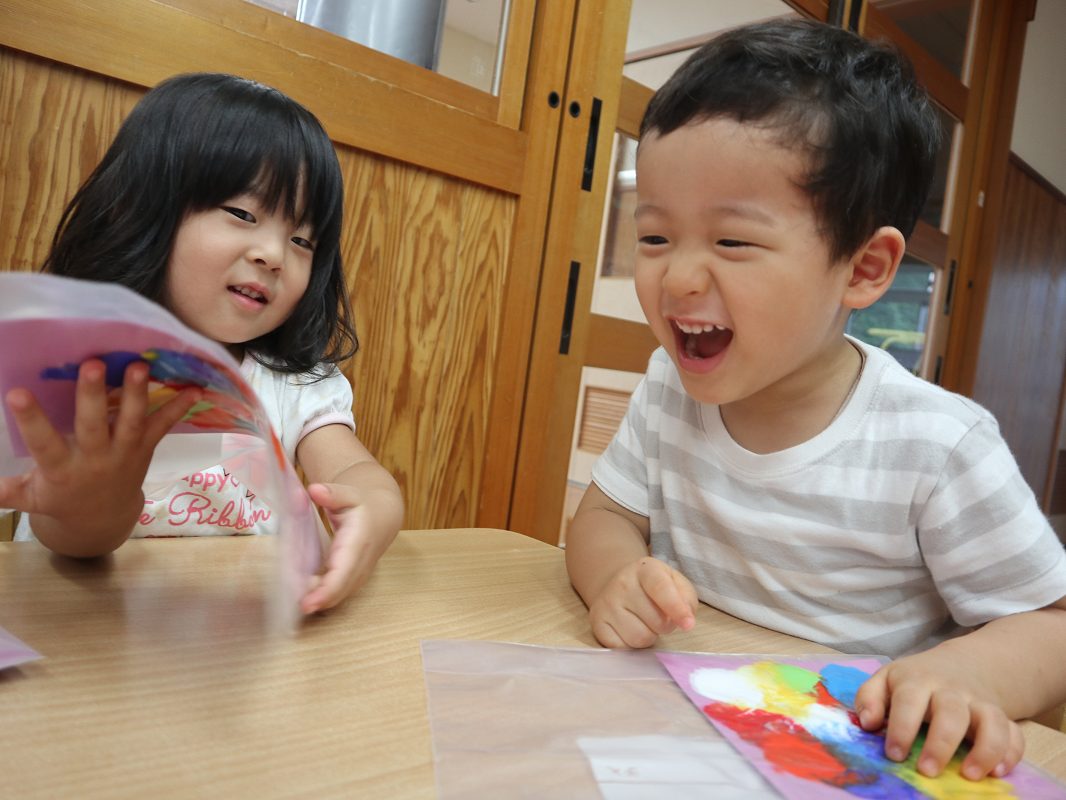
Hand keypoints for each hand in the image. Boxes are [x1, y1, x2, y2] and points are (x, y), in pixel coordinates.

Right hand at [0, 359, 200, 554]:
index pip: (43, 443)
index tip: (16, 392)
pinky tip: (196, 389)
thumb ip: (8, 491)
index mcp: (61, 469)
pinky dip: (179, 409)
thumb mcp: (32, 499)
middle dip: (92, 396)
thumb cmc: (60, 499)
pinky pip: (163, 427)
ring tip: (140, 366)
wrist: (103, 520)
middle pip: (93, 426)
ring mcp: (124, 453)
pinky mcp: (145, 449)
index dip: (30, 420)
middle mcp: (95, 459)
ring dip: (136, 394)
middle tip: (92, 364)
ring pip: (130, 422)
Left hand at [299, 481, 400, 613]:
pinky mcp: (355, 577)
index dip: (326, 590)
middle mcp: (361, 562)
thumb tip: (314, 490)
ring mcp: (360, 572)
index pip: (343, 572)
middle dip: (318, 601)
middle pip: (341, 589)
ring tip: (297, 600)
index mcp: (358, 541)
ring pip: (340, 594)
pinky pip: (339, 592)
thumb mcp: (349, 493)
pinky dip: (324, 597)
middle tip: (294, 606)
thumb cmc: (362, 504)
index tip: (307, 603)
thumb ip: (332, 493)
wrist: (384, 515)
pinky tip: (306, 596)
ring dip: (320, 601)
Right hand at [588, 556, 697, 647]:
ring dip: (649, 637)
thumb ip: (687, 599)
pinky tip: (629, 629)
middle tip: (660, 616)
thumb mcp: (675, 582)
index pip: (661, 589)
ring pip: (639, 639)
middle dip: (665, 625)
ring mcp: (606, 603)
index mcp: (645, 569)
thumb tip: (685, 621)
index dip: (676, 608)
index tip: (688, 625)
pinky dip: (631, 645)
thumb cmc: (653, 587)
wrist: (617, 584)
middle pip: (656, 622)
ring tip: (645, 623)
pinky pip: (622, 648)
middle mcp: (622, 583)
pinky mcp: (596, 623)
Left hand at [854, 645, 1024, 779]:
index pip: (909, 700)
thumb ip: (870, 698)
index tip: (894, 755)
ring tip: (970, 776)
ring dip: (985, 749)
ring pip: (991, 721)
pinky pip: (1015, 733)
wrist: (963, 664)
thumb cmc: (916, 680)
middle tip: (927, 771)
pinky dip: (1012, 753)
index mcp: (918, 680)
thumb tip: (867, 723)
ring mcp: (980, 703)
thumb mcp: (887, 679)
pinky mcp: (1002, 716)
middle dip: (941, 743)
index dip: (902, 727)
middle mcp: (952, 691)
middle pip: (951, 712)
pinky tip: (999, 772)